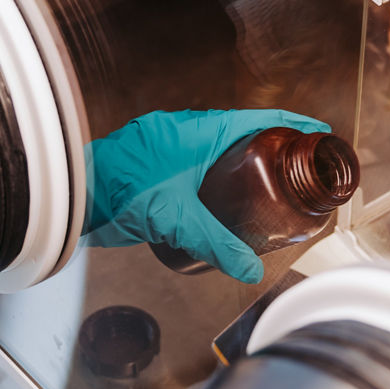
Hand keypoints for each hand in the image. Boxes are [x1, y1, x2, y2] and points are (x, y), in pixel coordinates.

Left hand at [83, 109, 330, 283]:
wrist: (71, 196)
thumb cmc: (115, 191)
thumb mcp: (175, 219)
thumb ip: (215, 243)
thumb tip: (250, 268)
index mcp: (197, 131)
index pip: (257, 120)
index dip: (291, 125)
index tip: (318, 133)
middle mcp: (186, 134)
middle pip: (243, 135)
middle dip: (274, 148)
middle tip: (302, 169)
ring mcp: (170, 150)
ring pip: (220, 151)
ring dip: (246, 164)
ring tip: (274, 187)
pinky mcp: (157, 169)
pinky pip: (200, 166)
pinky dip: (221, 178)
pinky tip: (228, 202)